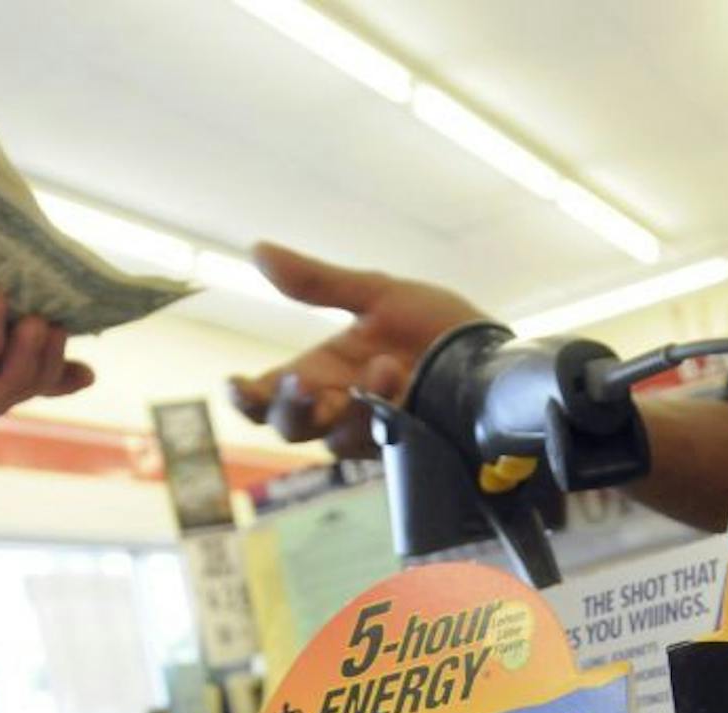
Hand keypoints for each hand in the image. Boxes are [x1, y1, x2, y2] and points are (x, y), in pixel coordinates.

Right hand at [228, 242, 483, 456]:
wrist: (492, 355)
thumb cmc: (435, 326)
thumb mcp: (376, 295)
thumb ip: (318, 283)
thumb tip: (257, 249)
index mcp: (318, 373)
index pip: (263, 398)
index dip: (244, 397)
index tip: (235, 383)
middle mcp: (336, 409)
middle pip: (290, 427)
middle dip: (290, 408)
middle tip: (301, 384)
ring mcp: (368, 433)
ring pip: (335, 438)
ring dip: (352, 405)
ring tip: (386, 366)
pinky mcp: (401, 449)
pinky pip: (380, 442)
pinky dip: (386, 414)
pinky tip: (401, 385)